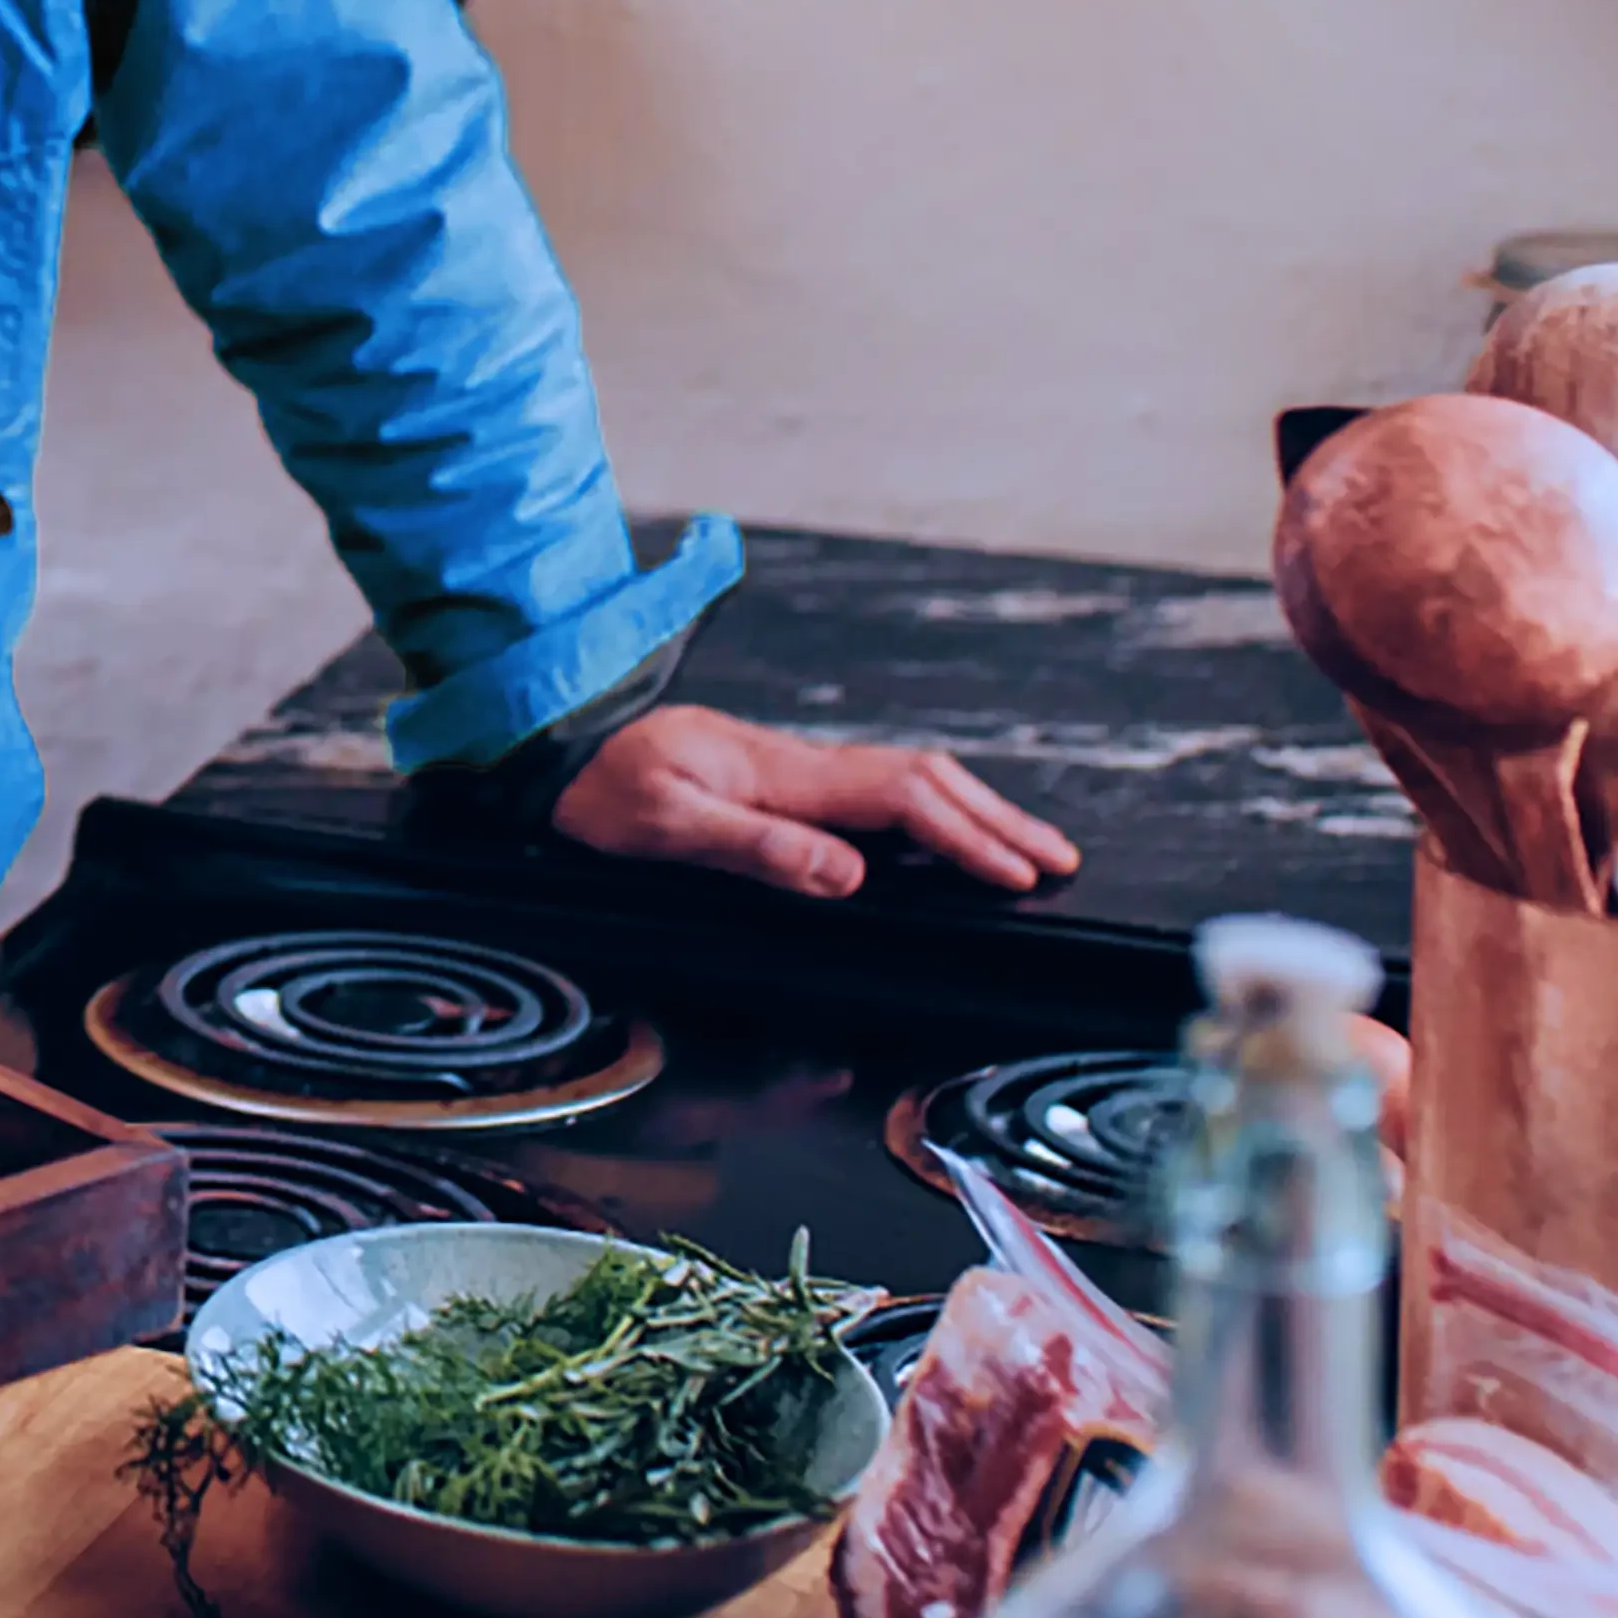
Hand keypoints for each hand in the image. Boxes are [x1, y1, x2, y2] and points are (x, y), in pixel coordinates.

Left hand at [547, 707, 1081, 899]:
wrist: (558, 742)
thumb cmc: (602, 785)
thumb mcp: (667, 825)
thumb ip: (757, 848)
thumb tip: (851, 874)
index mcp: (785, 774)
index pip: (902, 800)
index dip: (966, 837)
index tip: (1019, 873)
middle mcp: (801, 765)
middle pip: (924, 782)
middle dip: (997, 819)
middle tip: (1058, 859)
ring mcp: (794, 769)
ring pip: (907, 781)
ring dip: (972, 811)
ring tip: (1024, 847)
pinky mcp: (780, 780)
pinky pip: (877, 790)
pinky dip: (930, 809)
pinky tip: (940, 833)